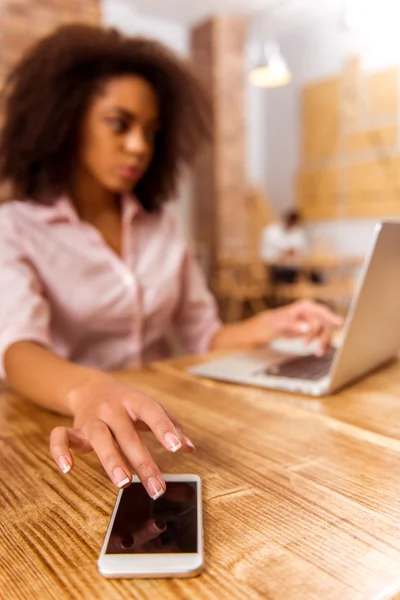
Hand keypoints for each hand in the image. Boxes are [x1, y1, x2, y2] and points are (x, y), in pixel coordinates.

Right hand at [49, 373, 194, 497]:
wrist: (91, 387)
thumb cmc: (128, 404)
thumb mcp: (150, 408)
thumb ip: (171, 425)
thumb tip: (190, 448)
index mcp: (134, 400)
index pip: (151, 412)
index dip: (164, 428)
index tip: (176, 447)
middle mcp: (112, 408)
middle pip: (128, 434)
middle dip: (143, 462)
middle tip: (157, 487)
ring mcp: (92, 419)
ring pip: (99, 438)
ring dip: (111, 460)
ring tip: (123, 483)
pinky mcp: (74, 429)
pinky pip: (61, 437)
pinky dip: (60, 450)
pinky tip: (68, 469)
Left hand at [248, 300, 342, 354]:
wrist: (265, 329)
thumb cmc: (271, 323)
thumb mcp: (279, 324)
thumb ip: (292, 325)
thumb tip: (307, 327)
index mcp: (304, 306)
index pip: (321, 310)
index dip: (331, 316)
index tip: (339, 323)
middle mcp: (311, 313)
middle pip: (325, 323)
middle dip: (323, 336)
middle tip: (318, 350)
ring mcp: (312, 322)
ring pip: (325, 332)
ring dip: (323, 342)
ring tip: (318, 353)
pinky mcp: (311, 331)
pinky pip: (321, 337)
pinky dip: (321, 344)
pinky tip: (319, 351)